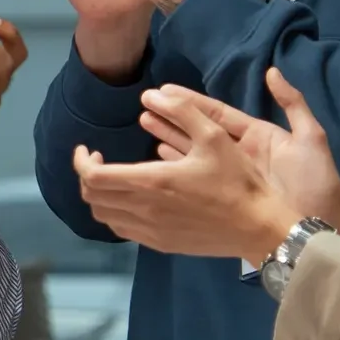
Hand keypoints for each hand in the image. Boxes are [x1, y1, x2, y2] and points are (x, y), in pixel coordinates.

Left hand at [72, 97, 301, 264]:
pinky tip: (133, 198)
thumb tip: (153, 95)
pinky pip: (122, 229)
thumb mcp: (215, 137)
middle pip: (91, 197)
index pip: (92, 177)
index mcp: (151, 182)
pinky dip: (115, 212)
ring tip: (115, 177)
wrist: (258, 228)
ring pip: (103, 216)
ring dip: (100, 195)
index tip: (88, 149)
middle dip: (87, 175)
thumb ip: (183, 111)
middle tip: (101, 159)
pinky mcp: (160, 244)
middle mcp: (143, 210)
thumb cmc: (238, 181)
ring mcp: (150, 231)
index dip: (81, 161)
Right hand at [138, 69, 339, 250]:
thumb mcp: (310, 138)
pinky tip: (156, 157)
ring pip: (192, 152)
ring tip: (144, 124)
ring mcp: (229, 175)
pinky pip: (195, 177)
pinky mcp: (223, 196)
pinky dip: (176, 166)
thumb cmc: (317, 182)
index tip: (165, 90)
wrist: (320, 225)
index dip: (190, 101)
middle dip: (172, 117)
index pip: (216, 113)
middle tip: (144, 105)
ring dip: (168, 138)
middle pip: (199, 130)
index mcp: (256, 135)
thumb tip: (272, 72)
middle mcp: (238, 152)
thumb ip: (293, 103)